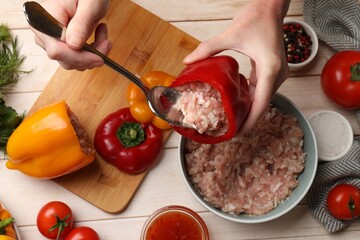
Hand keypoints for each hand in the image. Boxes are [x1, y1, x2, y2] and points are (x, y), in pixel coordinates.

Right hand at [31, 0, 110, 69]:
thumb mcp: (89, 5)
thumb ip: (81, 24)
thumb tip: (73, 45)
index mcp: (44, 19)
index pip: (57, 50)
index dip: (80, 58)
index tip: (100, 58)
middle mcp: (43, 32)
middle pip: (65, 59)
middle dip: (90, 56)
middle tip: (107, 42)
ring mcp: (50, 40)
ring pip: (72, 62)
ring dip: (92, 54)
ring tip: (103, 34)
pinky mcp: (60, 44)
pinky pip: (75, 58)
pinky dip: (90, 53)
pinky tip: (98, 37)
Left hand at [183, 0, 289, 133]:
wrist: (271, 6)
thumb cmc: (256, 18)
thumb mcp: (231, 35)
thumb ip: (208, 48)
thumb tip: (188, 61)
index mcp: (270, 69)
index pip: (261, 103)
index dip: (249, 121)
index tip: (237, 132)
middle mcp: (278, 74)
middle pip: (262, 104)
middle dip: (247, 119)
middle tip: (230, 129)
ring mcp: (277, 73)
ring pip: (262, 98)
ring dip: (248, 109)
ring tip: (232, 120)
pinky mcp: (273, 70)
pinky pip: (262, 89)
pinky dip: (250, 98)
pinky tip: (236, 102)